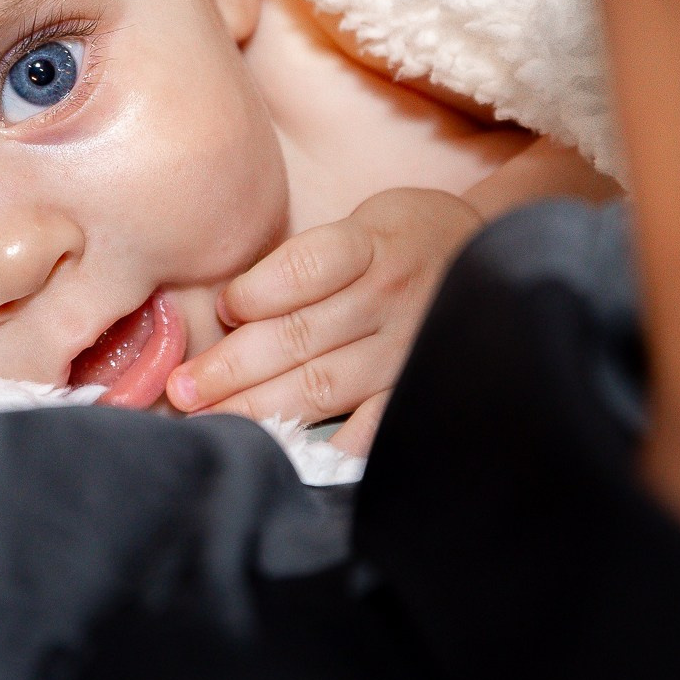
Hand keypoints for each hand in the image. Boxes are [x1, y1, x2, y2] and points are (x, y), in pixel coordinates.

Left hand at [166, 188, 482, 454]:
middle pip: (300, 336)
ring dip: (260, 407)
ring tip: (212, 421)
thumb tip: (233, 310)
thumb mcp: (362, 222)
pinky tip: (295, 457)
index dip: (255, 293)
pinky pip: (375, 424)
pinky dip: (337, 445)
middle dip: (231, 368)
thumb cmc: (403, 240)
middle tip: (182, 391)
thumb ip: (305, 262)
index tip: (223, 310)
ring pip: (323, 384)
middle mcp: (390, 296)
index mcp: (369, 244)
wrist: (497, 260)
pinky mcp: (418, 387)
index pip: (302, 268)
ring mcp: (407, 348)